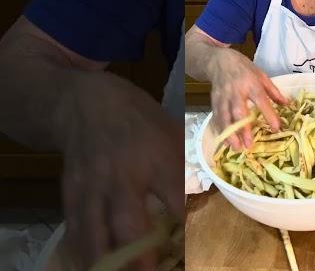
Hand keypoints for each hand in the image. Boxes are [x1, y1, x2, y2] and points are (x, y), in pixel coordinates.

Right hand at [56, 70, 182, 269]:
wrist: (88, 103)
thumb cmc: (139, 119)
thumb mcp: (170, 134)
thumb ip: (182, 166)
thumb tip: (198, 195)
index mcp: (157, 157)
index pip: (174, 200)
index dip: (182, 227)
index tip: (188, 249)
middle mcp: (124, 174)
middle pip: (129, 224)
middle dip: (140, 258)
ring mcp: (93, 185)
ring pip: (97, 234)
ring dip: (109, 261)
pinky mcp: (72, 192)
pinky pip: (76, 229)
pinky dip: (84, 251)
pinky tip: (95, 264)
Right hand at [207, 47, 286, 149]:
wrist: (219, 60)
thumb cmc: (244, 69)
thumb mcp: (261, 75)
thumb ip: (273, 91)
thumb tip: (287, 104)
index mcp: (251, 83)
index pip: (261, 100)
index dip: (269, 114)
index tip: (276, 128)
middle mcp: (236, 90)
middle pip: (239, 111)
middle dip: (243, 129)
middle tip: (248, 145)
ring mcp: (223, 96)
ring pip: (225, 116)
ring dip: (229, 133)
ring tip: (236, 148)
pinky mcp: (214, 100)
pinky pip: (216, 117)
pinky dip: (220, 130)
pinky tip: (225, 141)